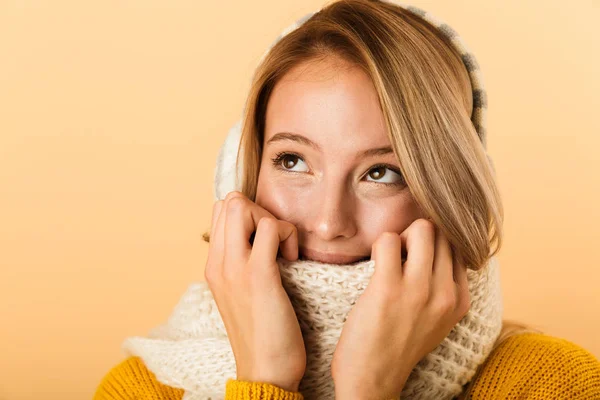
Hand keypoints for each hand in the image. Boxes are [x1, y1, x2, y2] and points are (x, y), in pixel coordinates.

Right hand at [204, 191, 305, 392]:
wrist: (264, 371)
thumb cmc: (261, 333)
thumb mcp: (241, 293)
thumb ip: (242, 264)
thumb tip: (260, 238)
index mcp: (213, 265)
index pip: (221, 211)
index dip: (249, 215)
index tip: (266, 241)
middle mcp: (218, 262)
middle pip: (230, 202)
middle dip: (259, 212)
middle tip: (275, 242)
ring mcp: (235, 268)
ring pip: (244, 206)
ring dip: (273, 222)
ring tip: (283, 252)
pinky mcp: (259, 275)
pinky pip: (271, 228)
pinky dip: (287, 235)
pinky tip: (292, 260)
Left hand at [330, 219, 469, 399]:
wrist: (372, 379)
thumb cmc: (397, 345)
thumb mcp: (436, 320)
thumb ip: (444, 289)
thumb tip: (439, 249)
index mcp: (460, 300)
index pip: (458, 247)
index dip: (434, 244)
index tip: (415, 259)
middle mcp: (445, 293)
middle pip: (441, 233)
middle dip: (417, 235)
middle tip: (400, 256)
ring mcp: (419, 290)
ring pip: (421, 229)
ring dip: (400, 237)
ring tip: (389, 259)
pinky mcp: (388, 288)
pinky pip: (388, 240)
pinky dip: (381, 245)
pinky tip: (375, 265)